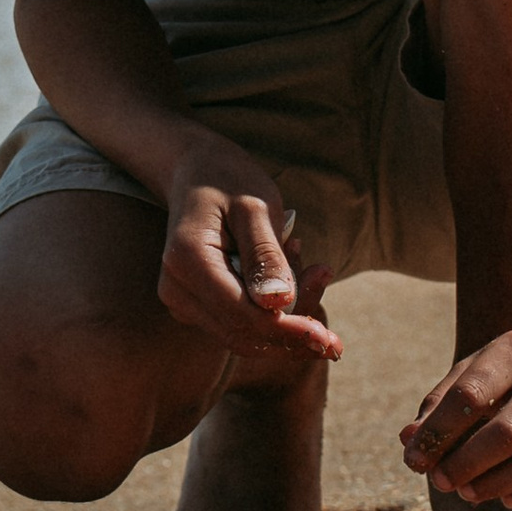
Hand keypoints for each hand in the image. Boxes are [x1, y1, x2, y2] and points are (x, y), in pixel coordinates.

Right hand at [156, 141, 342, 372]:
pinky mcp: (193, 305)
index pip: (241, 316)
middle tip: (335, 331)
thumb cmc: (230, 181)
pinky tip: (291, 269)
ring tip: (314, 271)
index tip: (329, 339)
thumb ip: (266, 254)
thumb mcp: (256, 206)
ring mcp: (181, 300)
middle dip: (292, 336)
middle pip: (241, 334)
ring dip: (287, 319)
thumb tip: (278, 305)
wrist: (197, 171)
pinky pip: (238, 322)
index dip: (287, 331)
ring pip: (242, 334)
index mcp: (188, 260)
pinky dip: (272, 310)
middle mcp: (176, 288)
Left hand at [399, 317, 511, 510]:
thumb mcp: (483, 367)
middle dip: (466, 464)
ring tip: (470, 493)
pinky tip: (509, 499)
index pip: (471, 393)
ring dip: (498, 485)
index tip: (415, 460)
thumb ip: (444, 401)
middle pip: (507, 431)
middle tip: (442, 483)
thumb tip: (408, 441)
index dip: (438, 432)